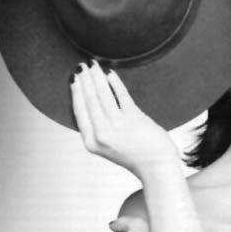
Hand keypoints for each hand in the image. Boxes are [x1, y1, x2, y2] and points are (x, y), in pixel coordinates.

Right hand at [70, 61, 177, 176]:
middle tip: (82, 65)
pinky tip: (111, 73)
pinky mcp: (134, 119)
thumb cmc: (134, 155)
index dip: (76, 92)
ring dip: (97, 76)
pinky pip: (121, 95)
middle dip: (85, 79)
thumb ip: (98, 129)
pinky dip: (115, 82)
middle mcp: (101, 135)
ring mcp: (117, 127)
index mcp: (91, 142)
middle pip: (89, 100)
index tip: (74, 77)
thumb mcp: (108, 146)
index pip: (79, 111)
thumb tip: (91, 101)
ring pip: (102, 95)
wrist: (156, 167)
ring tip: (94, 65)